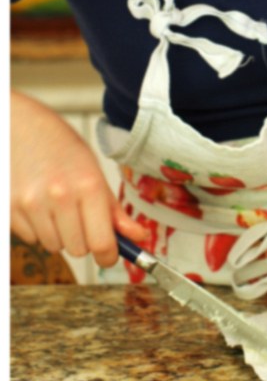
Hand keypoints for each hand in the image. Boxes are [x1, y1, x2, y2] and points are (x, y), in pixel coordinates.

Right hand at [11, 95, 151, 266]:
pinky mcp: (10, 207)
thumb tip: (139, 238)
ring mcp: (32, 203)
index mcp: (88, 186)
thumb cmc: (60, 148)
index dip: (109, 255)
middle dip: (82, 240)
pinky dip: (36, 228)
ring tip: (54, 207)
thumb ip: (114, 210)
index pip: (102, 244)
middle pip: (79, 250)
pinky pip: (31, 238)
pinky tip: (36, 204)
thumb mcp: (93, 171)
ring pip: (54, 246)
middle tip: (77, 217)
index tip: (108, 253)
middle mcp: (60, 196)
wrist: (17, 125)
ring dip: (58, 235)